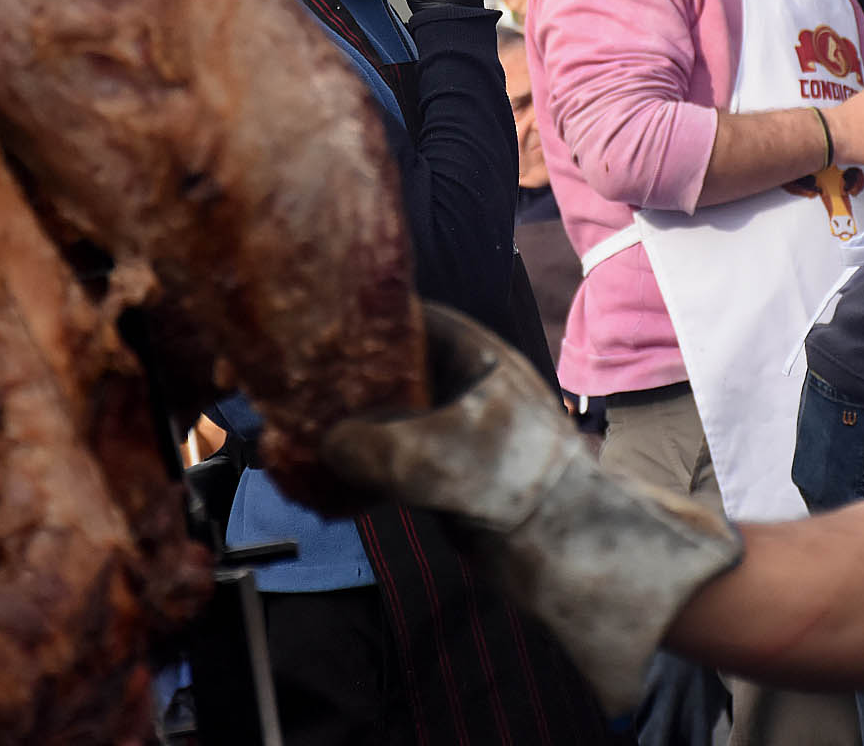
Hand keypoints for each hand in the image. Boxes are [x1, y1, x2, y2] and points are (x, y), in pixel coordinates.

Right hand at [323, 302, 742, 715]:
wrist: (565, 547)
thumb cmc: (510, 480)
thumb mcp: (428, 455)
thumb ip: (366, 444)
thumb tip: (325, 443)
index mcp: (476, 356)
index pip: (412, 317)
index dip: (366, 317)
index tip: (318, 325)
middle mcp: (468, 385)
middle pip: (397, 365)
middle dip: (352, 375)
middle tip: (298, 380)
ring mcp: (460, 429)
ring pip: (394, 415)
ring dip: (356, 424)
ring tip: (304, 426)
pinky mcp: (453, 472)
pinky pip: (400, 457)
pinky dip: (369, 462)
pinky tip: (332, 473)